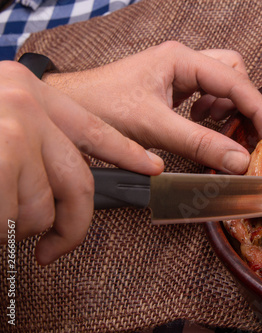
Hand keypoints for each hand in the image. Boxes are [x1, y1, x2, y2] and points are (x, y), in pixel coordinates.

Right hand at [0, 61, 163, 263]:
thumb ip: (31, 144)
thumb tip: (59, 185)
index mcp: (27, 92)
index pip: (94, 128)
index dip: (127, 151)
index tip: (152, 167)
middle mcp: (25, 105)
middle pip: (79, 180)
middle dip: (72, 225)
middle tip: (57, 249)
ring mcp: (12, 131)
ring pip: (44, 207)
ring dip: (20, 228)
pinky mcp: (0, 159)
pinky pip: (15, 219)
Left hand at [43, 41, 261, 173]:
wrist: (69, 107)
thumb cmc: (101, 107)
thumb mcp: (155, 127)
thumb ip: (200, 143)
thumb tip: (239, 160)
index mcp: (181, 60)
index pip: (236, 81)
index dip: (258, 109)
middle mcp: (183, 60)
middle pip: (234, 74)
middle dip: (243, 103)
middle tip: (246, 134)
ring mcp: (177, 72)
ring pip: (222, 83)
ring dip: (226, 108)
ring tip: (216, 128)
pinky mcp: (172, 86)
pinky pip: (206, 93)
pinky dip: (211, 111)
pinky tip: (198, 123)